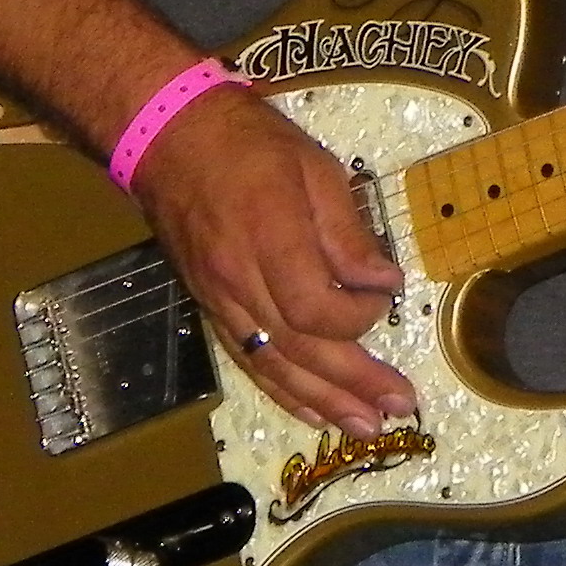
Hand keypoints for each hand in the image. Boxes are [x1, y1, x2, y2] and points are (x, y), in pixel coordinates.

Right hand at [126, 84, 413, 434]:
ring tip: (365, 427)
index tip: (385, 297)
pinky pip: (248, 359)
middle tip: (399, 405)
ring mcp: (220, 299)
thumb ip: (347, 232)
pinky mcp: (211, 306)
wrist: (167, 137)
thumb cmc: (247, 142)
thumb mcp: (313, 167)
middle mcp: (240, 281)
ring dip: (323, 401)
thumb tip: (382, 281)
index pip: (316, 310)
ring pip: (273, 365)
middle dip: (354, 383)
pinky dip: (283, 390)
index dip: (359, 317)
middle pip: (300, 350)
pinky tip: (313, 410)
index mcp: (270, 238)